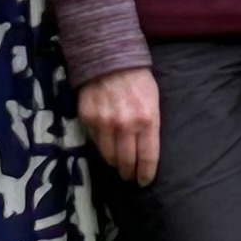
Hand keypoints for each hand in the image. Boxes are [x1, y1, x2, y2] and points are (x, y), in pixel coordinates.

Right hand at [76, 69, 161, 186]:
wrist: (110, 58)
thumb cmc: (138, 80)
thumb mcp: (153, 101)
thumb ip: (149, 126)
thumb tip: (144, 152)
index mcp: (147, 119)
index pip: (148, 157)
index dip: (146, 173)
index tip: (144, 181)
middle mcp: (125, 124)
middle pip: (127, 161)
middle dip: (129, 173)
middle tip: (129, 177)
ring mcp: (104, 122)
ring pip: (108, 156)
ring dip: (114, 164)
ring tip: (117, 165)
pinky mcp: (88, 118)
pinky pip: (94, 142)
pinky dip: (101, 146)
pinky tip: (106, 146)